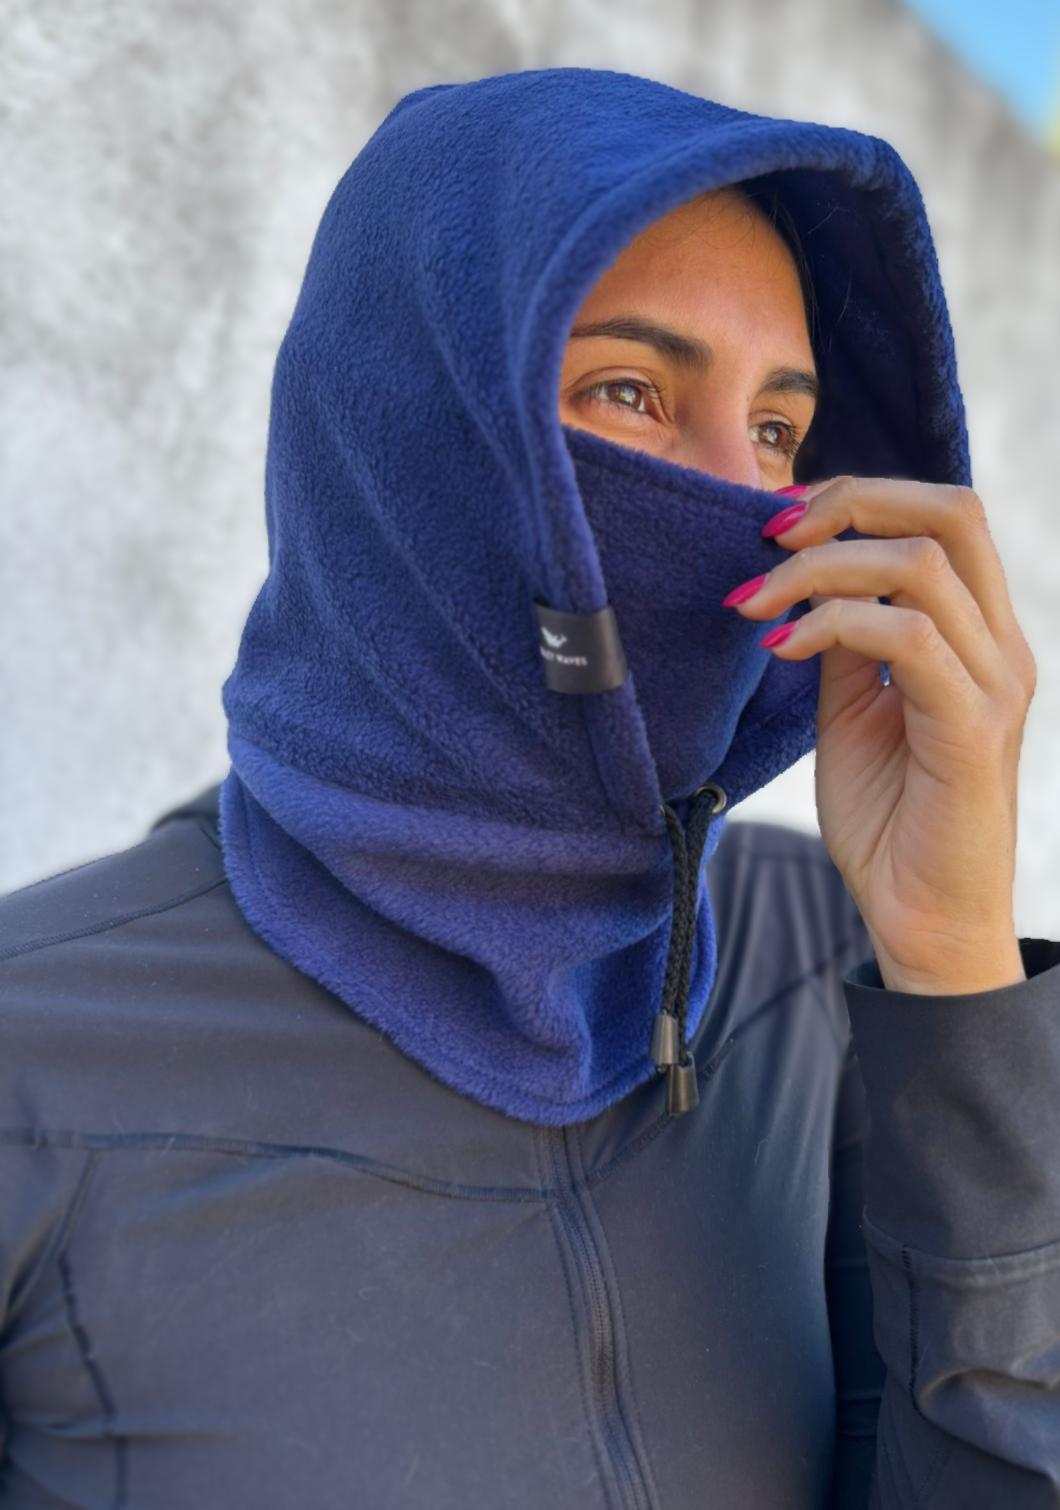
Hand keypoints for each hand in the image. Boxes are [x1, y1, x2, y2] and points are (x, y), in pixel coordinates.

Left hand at [722, 476, 1036, 994]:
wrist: (922, 919)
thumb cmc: (890, 822)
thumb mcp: (855, 713)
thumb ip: (846, 645)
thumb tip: (808, 581)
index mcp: (979, 635)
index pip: (942, 517)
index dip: (858, 498)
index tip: (778, 523)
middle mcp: (1000, 647)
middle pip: (951, 511)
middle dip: (850, 502)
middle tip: (770, 536)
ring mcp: (994, 683)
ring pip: (922, 565)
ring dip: (820, 569)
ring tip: (757, 603)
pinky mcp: (973, 728)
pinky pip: (907, 637)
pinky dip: (832, 626)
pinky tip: (782, 648)